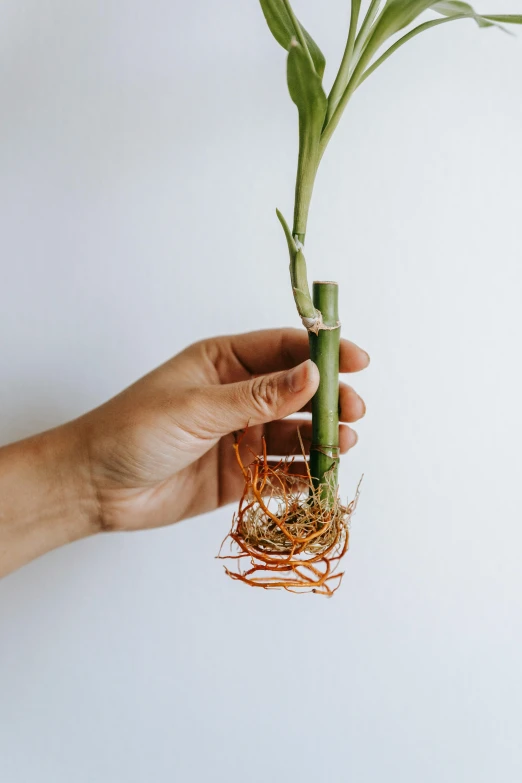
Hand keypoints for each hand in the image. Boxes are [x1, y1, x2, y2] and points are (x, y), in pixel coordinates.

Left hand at [79, 328, 368, 531]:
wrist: (95, 487)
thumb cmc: (134, 430)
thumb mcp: (198, 406)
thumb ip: (258, 396)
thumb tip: (312, 373)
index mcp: (223, 362)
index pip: (283, 348)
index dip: (322, 351)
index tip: (356, 359)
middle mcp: (237, 396)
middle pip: (297, 391)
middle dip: (328, 398)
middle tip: (354, 409)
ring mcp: (241, 436)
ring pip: (294, 432)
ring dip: (322, 436)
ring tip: (344, 443)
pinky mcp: (240, 474)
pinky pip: (282, 471)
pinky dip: (305, 472)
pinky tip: (322, 473)